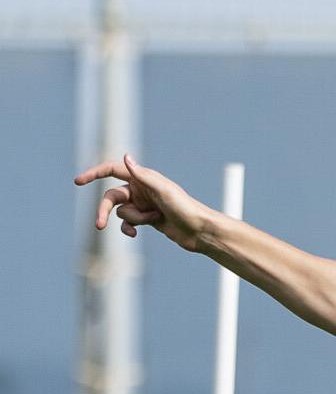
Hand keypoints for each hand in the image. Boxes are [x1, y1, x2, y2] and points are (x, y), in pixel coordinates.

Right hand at [74, 154, 208, 250]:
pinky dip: (129, 229)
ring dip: (135, 219)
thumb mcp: (163, 190)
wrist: (199, 230)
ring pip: (122, 213)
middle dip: (104, 211)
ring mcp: (142, 205)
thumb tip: (126, 157)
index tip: (78, 181)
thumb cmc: (185, 207)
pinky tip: (134, 235)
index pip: (112, 170)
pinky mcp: (146, 220)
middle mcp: (140, 189)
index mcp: (142, 177)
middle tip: (98, 225)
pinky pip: (128, 224)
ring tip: (154, 220)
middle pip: (112, 197)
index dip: (94, 174)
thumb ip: (143, 176)